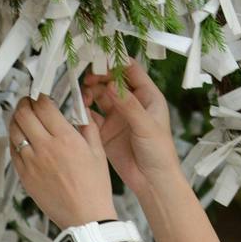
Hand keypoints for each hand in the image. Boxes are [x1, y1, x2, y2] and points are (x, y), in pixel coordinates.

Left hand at [7, 94, 115, 230]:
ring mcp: (31, 162)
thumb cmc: (94, 187)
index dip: (40, 96)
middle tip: (28, 102)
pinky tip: (21, 138)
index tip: (42, 95)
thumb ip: (86, 127)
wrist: (85, 217)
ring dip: (16, 120)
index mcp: (65, 138)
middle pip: (23, 114)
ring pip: (14, 131)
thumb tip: (77, 111)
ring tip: (22, 117)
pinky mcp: (24, 176)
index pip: (44, 105)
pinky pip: (13, 152)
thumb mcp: (98, 151)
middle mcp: (45, 148)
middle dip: (24, 103)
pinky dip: (15, 140)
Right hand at [81, 60, 181, 199]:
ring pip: (99, 96)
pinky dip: (84, 112)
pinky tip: (81, 112)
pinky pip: (92, 116)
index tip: (101, 60)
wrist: (152, 181)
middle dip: (99, 77)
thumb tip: (112, 85)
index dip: (116, 63)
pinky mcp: (105, 131)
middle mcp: (131, 103)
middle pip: (111, 81)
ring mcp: (117, 116)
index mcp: (147, 96)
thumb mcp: (146, 126)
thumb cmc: (159, 152)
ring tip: (84, 97)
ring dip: (90, 93)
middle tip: (88, 79)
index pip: (130, 70)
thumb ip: (129, 105)